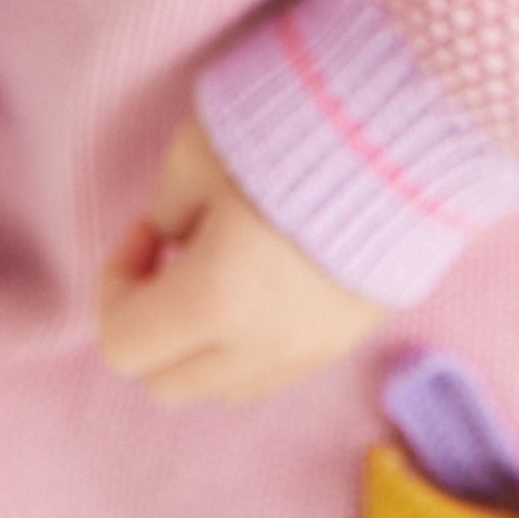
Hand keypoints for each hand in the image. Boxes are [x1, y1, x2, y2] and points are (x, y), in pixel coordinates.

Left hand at [95, 111, 388, 406]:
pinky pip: (271, 372)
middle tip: (175, 252)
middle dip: (153, 323)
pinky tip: (264, 273)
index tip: (149, 229)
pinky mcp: (343, 343)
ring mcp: (308, 354)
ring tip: (222, 261)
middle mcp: (260, 346)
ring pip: (220, 386)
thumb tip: (168, 240)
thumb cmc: (289, 131)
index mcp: (214, 300)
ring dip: (201, 339)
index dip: (117, 284)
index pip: (122, 346)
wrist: (400, 135)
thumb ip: (166, 208)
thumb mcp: (196, 152)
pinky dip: (247, 341)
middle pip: (165, 383)